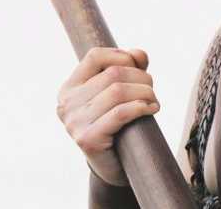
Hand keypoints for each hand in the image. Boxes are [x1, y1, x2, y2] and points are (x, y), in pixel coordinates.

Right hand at [57, 47, 159, 186]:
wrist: (112, 166)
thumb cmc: (117, 122)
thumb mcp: (121, 90)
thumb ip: (130, 67)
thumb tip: (139, 54)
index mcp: (70, 87)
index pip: (95, 56)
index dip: (121, 56)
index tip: (137, 66)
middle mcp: (67, 103)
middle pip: (113, 74)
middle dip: (141, 77)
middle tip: (151, 89)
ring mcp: (75, 122)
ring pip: (118, 91)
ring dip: (145, 92)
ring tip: (152, 100)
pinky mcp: (88, 139)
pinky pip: (120, 113)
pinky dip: (141, 107)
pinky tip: (151, 109)